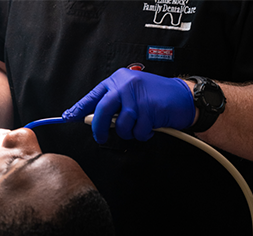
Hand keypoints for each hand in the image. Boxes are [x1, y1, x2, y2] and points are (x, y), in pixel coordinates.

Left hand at [62, 68, 194, 142]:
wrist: (184, 96)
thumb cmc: (156, 96)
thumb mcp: (131, 92)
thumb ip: (113, 103)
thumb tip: (90, 117)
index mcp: (118, 80)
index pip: (93, 96)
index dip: (79, 109)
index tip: (68, 117)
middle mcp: (125, 85)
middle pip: (101, 111)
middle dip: (98, 128)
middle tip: (100, 137)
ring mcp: (137, 97)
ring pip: (120, 125)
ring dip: (129, 131)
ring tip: (139, 125)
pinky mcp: (149, 109)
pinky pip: (137, 131)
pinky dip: (143, 134)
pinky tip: (150, 126)